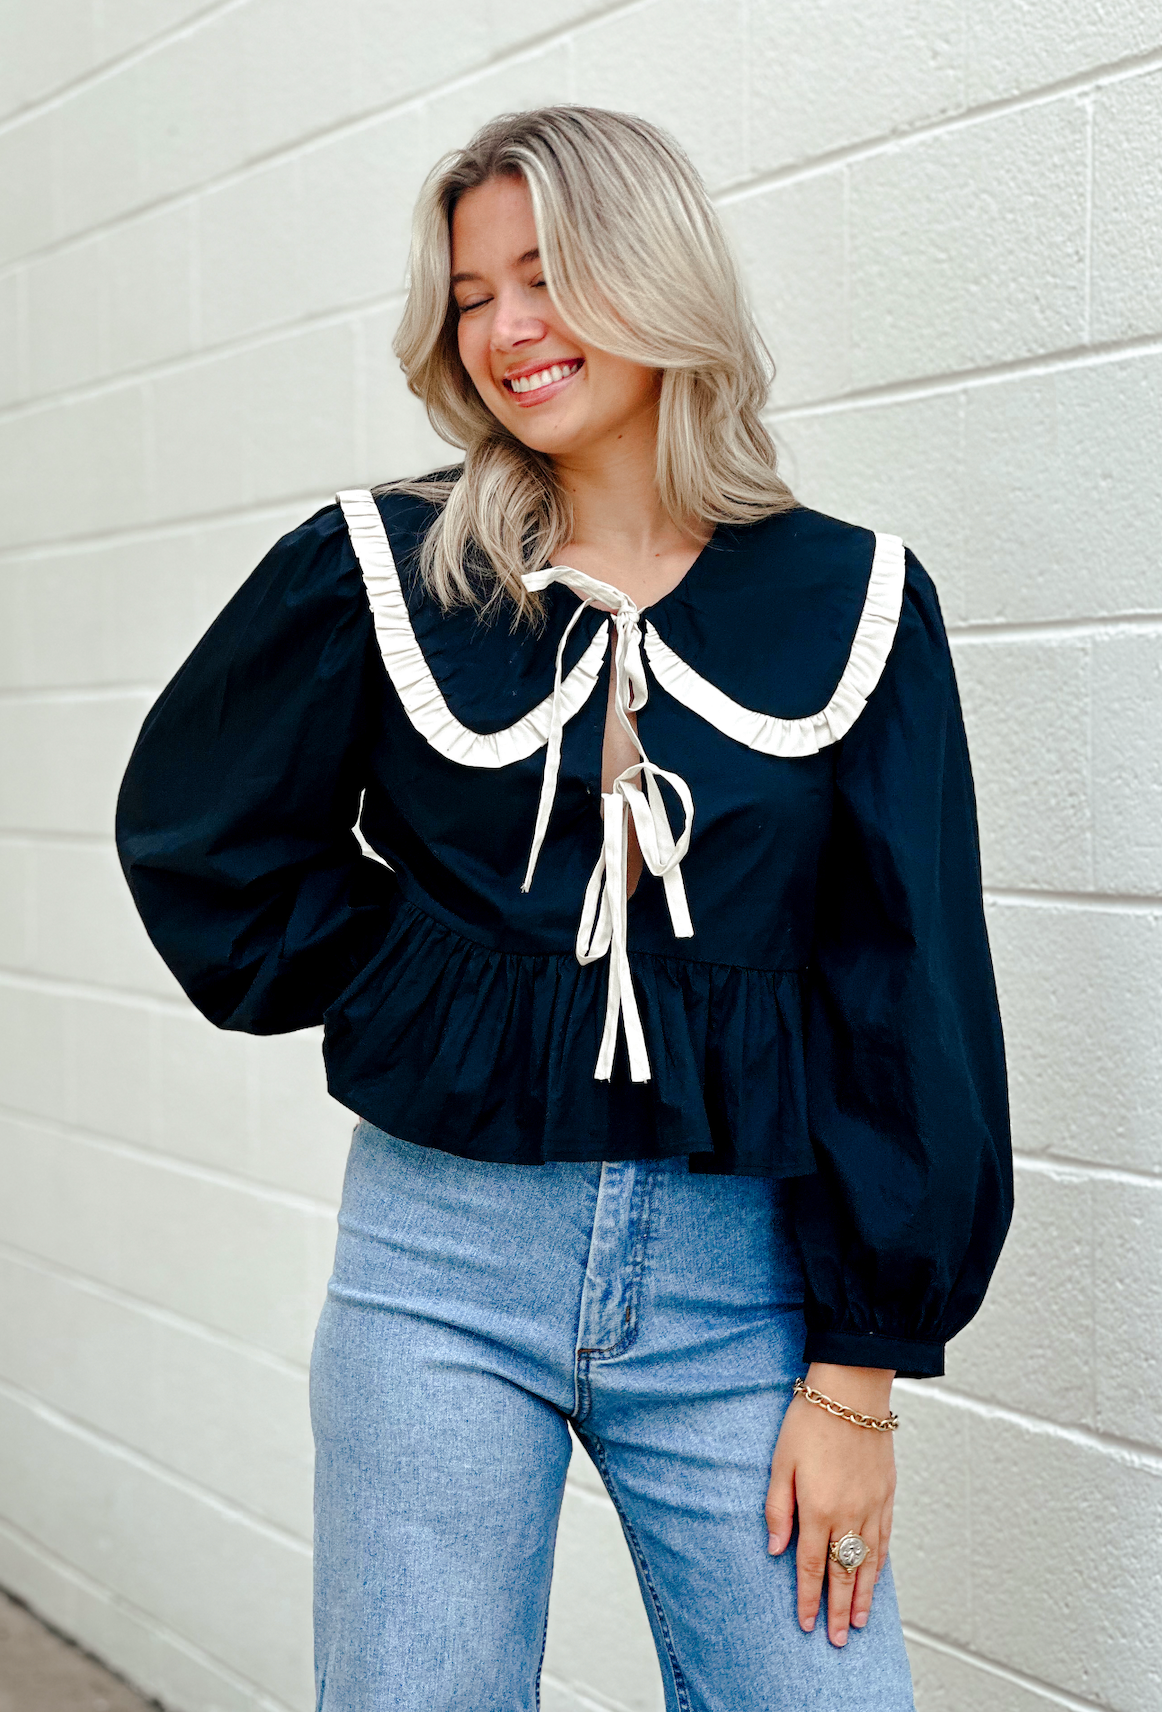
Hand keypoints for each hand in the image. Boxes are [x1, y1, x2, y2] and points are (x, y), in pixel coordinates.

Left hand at [765, 1363, 896, 1646]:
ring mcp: (871, 1505)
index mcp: (818, 1509)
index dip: (809, 1598)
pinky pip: (885, 1539)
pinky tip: (875, 1576)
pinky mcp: (887, 1493)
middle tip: (837, 1640)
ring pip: (868, 1562)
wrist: (851, 1390)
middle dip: (839, 1610)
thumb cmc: (810, 1420)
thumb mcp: (780, 1462)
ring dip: (863, 1595)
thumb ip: (777, 1509)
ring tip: (859, 1622)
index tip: (807, 1623)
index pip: (812, 1566)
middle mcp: (848, 1514)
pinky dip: (879, 1563)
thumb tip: (775, 1548)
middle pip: (844, 1574)